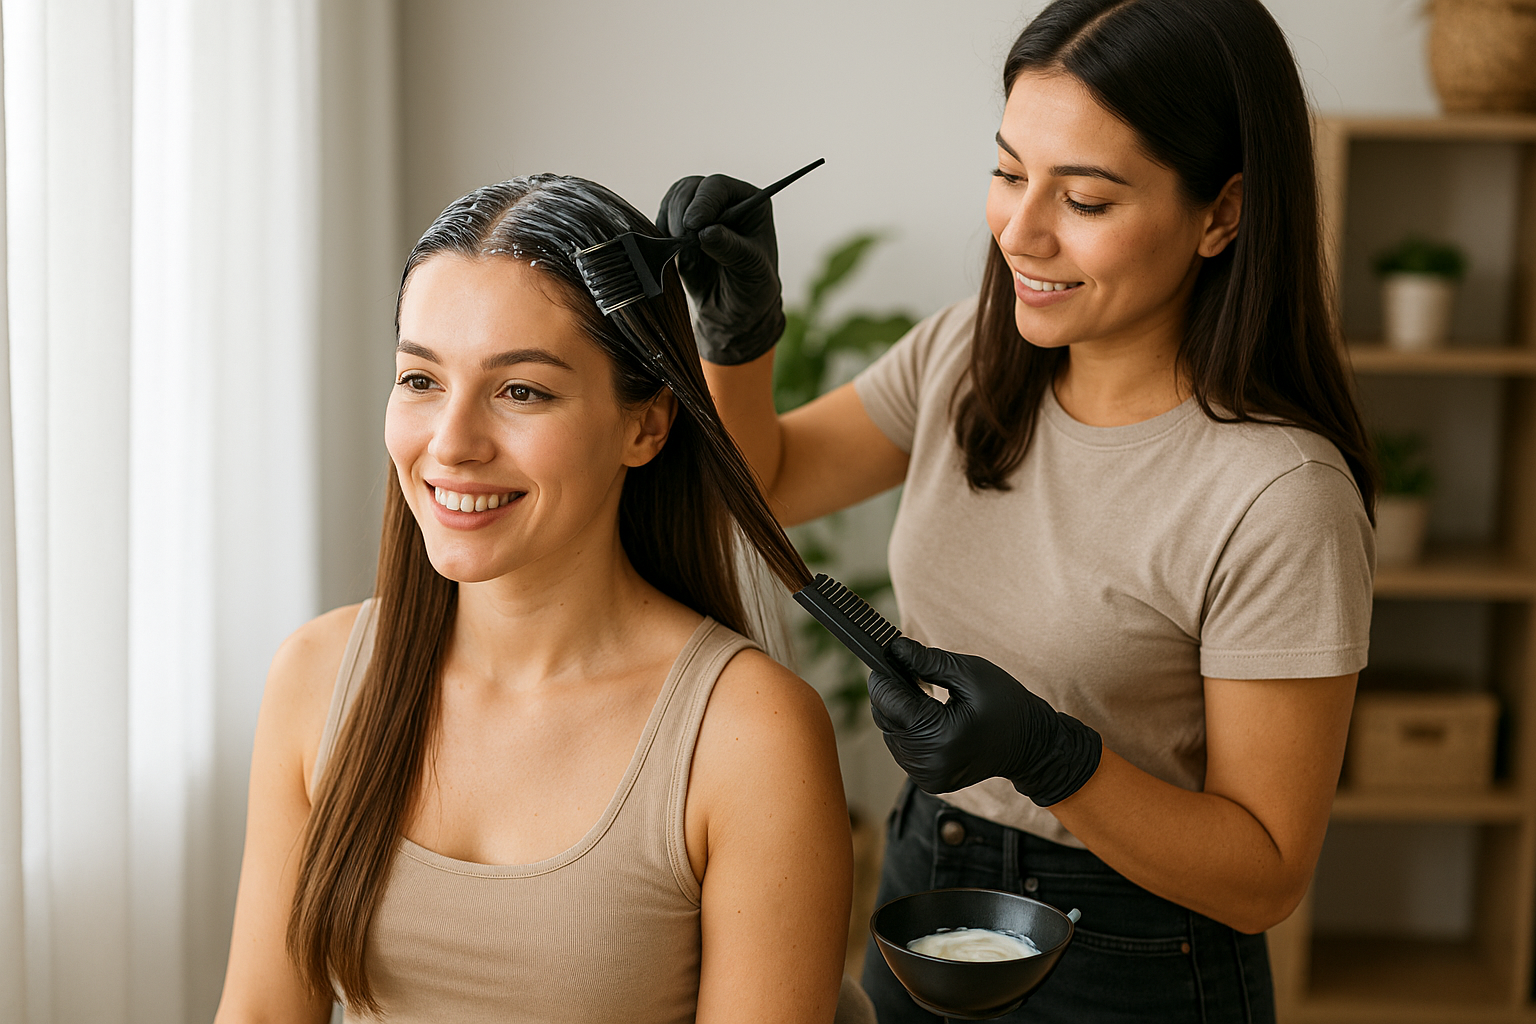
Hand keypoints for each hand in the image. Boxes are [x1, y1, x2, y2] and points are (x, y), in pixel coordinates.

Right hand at [656, 174, 784, 365]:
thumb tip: (707, 231)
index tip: (693, 225)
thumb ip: (730, 248)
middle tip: (683, 241)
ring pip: (674, 199)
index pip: (720, 186)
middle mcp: (726, 202)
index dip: (704, 201)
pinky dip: (662, 231)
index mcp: (750, 203)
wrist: (733, 313)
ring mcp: (702, 213)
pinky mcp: (682, 228)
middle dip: (682, 212)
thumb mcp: (750, 270)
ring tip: (681, 249)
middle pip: (692, 187)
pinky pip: (663, 217)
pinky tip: (674, 251)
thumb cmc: (752, 290)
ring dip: (670, 221)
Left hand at [868, 637, 1101, 804]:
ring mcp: (927, 776)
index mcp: (941, 735)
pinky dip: (908, 730)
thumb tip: (895, 648)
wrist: (1030, 744)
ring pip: (890, 733)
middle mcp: (929, 762)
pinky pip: (902, 748)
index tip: (887, 655)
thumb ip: (929, 661)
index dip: (884, 675)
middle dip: (892, 692)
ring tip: (921, 695)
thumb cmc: (1005, 704)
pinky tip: (926, 716)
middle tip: (908, 672)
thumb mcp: (970, 672)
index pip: (889, 702)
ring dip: (899, 712)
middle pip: (885, 718)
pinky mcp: (927, 781)